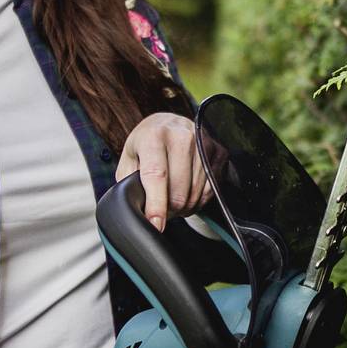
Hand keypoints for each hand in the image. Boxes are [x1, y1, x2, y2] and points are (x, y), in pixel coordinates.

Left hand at [115, 111, 212, 230]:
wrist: (168, 123)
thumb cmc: (146, 144)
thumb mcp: (129, 159)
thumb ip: (130, 183)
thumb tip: (137, 209)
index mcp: (154, 135)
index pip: (157, 175)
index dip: (157, 204)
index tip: (156, 224)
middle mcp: (181, 135)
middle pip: (179, 190)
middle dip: (169, 209)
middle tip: (161, 210)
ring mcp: (203, 142)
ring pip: (196, 192)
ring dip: (184, 206)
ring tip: (173, 200)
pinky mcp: (217, 151)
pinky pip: (211, 190)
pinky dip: (199, 200)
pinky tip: (188, 195)